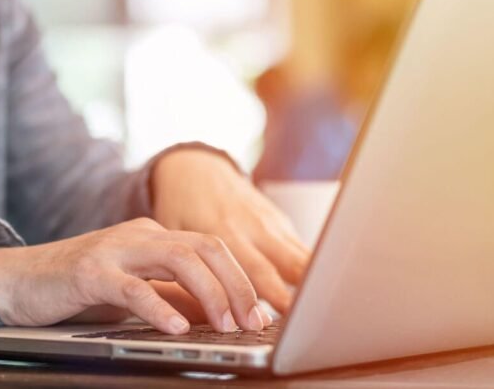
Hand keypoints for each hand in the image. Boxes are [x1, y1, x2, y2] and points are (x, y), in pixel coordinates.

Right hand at [0, 218, 272, 333]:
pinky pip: (131, 286)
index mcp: (154, 237)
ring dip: (210, 293)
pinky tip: (175, 328)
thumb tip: (218, 313)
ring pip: (177, 259)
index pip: (212, 249)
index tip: (263, 314)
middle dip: (238, 285)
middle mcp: (139, 236)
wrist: (17, 279)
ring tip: (226, 326)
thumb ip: (172, 295)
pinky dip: (158, 307)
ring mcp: (114, 250)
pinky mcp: (88, 271)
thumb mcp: (135, 290)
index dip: (243, 279)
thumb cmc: (77, 287)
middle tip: (255, 322)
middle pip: (204, 247)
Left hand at [151, 149, 310, 312]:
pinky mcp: (279, 219)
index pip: (255, 271)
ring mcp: (270, 222)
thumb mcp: (175, 236)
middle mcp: (253, 227)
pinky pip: (300, 248)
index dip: (271, 297)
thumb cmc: (180, 206)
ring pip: (301, 256)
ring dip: (310, 284)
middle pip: (286, 266)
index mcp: (225, 232)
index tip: (281, 319)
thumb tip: (193, 315)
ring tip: (318, 312)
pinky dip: (309, 270)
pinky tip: (314, 292)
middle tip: (304, 324)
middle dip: (297, 296)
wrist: (194, 168)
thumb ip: (188, 270)